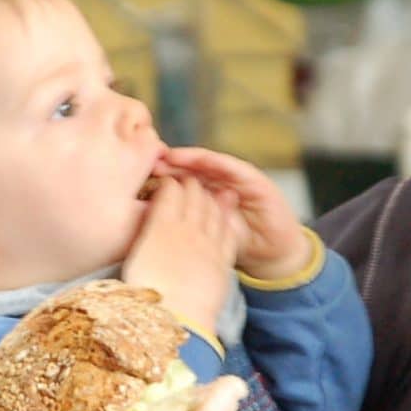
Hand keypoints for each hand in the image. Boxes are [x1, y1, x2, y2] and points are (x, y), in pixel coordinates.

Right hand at [121, 176, 240, 337]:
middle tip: (187, 183)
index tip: (167, 182)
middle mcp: (187, 228)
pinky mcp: (223, 260)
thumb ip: (145, 232)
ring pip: (214, 209)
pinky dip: (225, 219)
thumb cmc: (146, 294)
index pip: (170, 189)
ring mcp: (208, 243)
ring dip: (211, 197)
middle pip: (194, 194)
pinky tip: (224, 217)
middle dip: (191, 184)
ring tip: (208, 194)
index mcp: (161, 226)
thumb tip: (149, 220)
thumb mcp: (134, 257)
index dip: (169, 182)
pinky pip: (227, 230)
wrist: (177, 319)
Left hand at [157, 148, 307, 282]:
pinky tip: (204, 159)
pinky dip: (219, 163)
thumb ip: (185, 226)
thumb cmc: (236, 245)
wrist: (272, 255)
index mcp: (204, 196)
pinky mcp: (256, 181)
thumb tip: (150, 226)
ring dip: (191, 158)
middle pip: (190, 169)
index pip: (178, 182)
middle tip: (150, 159)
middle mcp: (219, 183)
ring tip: (172, 155)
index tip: (138, 176)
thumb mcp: (205, 237)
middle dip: (170, 164)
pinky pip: (235, 169)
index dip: (160, 178)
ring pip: (210, 164)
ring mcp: (238, 180)